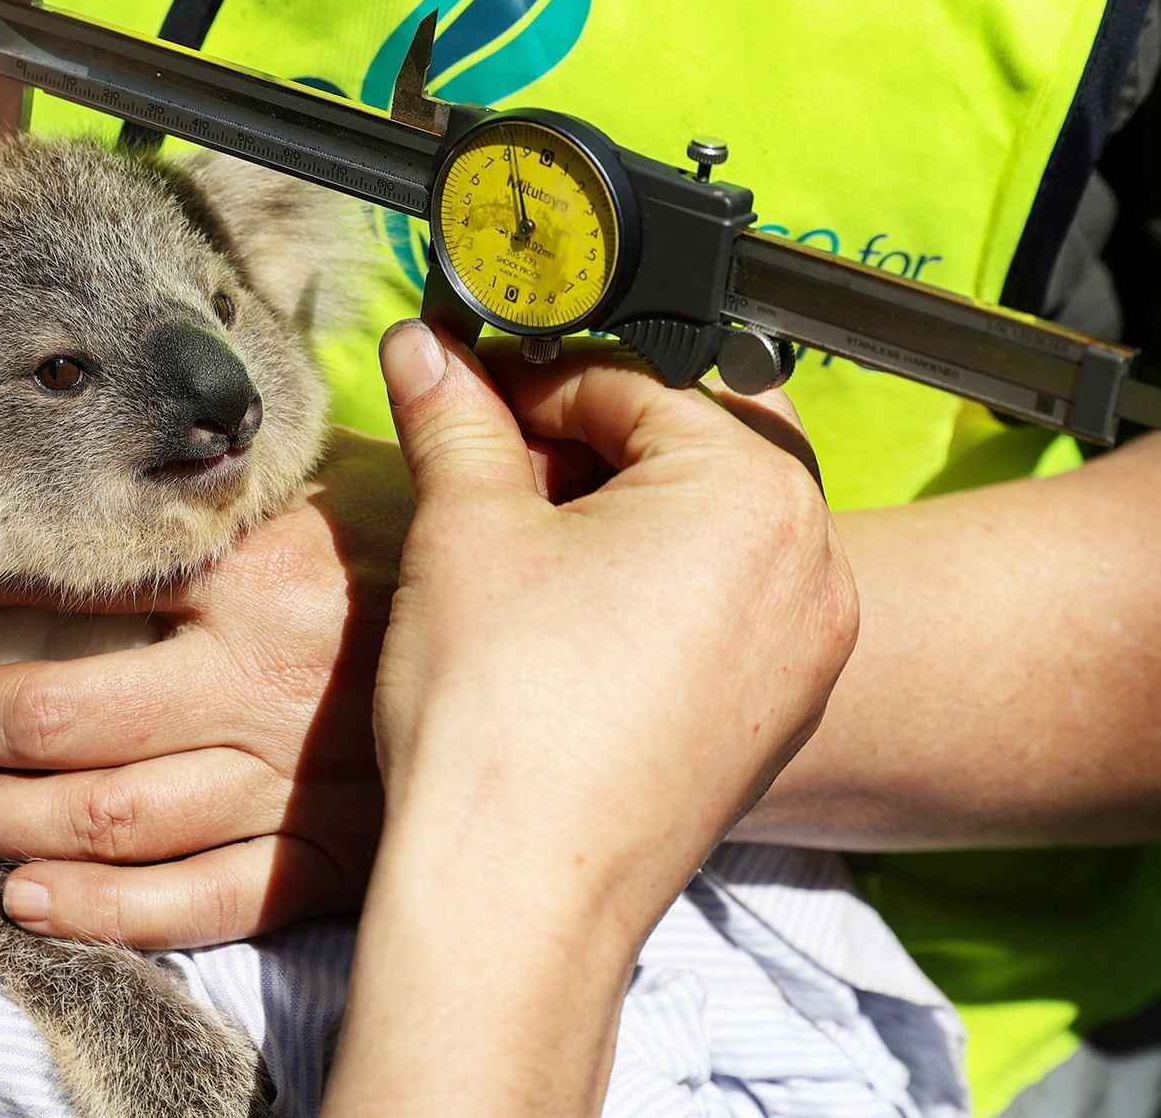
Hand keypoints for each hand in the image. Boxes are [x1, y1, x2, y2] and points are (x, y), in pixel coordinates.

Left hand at [0, 430, 410, 947]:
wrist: (584, 647)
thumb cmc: (448, 557)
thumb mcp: (356, 475)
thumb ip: (251, 468)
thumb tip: (159, 411)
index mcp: (261, 573)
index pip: (77, 584)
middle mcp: (260, 682)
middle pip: (65, 717)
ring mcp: (290, 782)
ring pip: (110, 816)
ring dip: (1, 813)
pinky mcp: (325, 858)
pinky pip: (199, 904)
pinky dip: (105, 911)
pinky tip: (29, 899)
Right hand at [322, 322, 856, 1116]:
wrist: (515, 891)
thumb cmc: (503, 719)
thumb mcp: (466, 527)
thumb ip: (454, 414)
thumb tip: (427, 348)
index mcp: (753, 491)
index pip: (632, 382)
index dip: (532, 386)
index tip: (469, 401)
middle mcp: (813, 564)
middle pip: (683, 451)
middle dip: (581, 451)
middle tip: (490, 484)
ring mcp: (805, 649)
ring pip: (703, 530)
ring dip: (614, 520)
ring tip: (520, 562)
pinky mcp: (776, 713)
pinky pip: (720, 607)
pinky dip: (649, 593)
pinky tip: (564, 629)